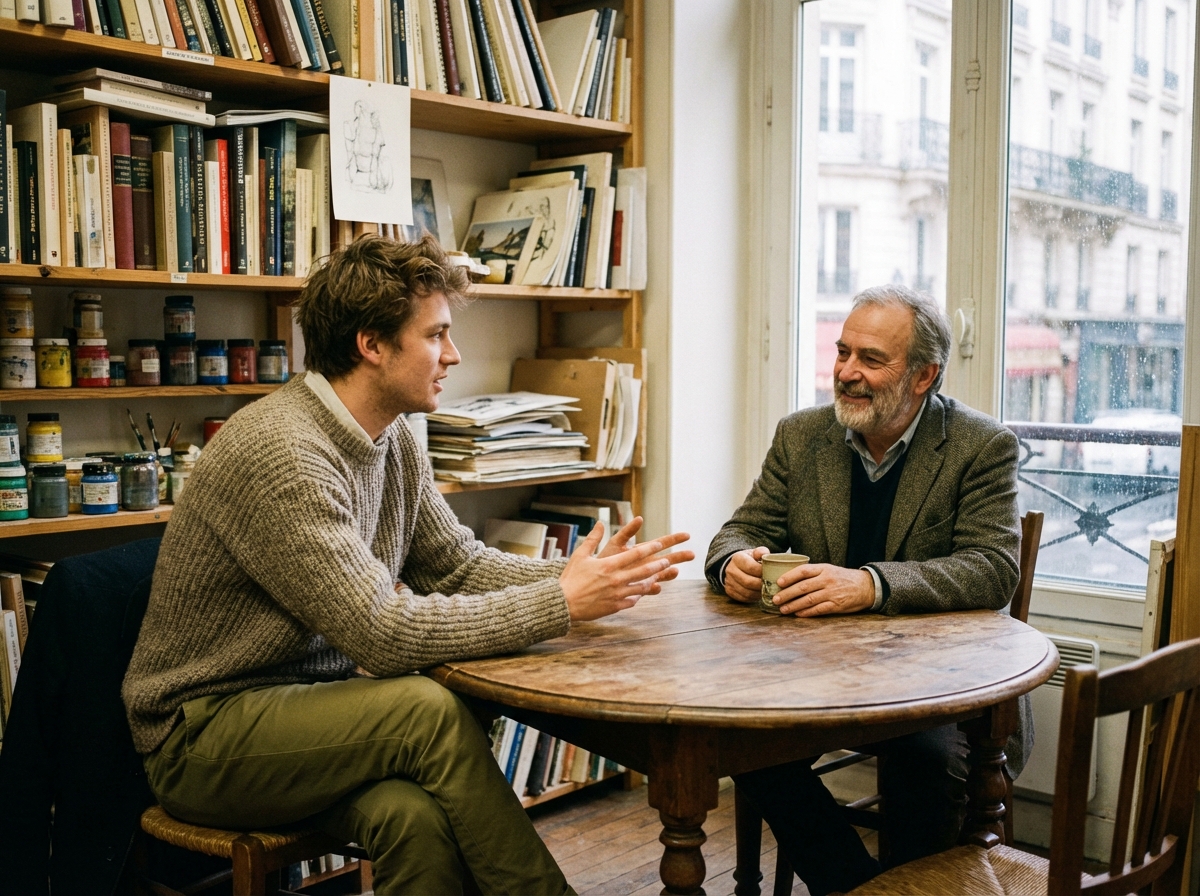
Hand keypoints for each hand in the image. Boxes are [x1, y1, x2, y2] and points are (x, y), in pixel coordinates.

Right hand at [559, 521, 693, 620]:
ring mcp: (617, 594)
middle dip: (658, 565)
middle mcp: (616, 579)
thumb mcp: (580, 554)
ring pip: (641, 587)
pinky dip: (638, 596)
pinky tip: (640, 594)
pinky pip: (632, 601)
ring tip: (658, 578)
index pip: (635, 554)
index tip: (661, 545)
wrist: (563, 602)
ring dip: (651, 581)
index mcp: (609, 565)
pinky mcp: (614, 606)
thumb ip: (593, 538)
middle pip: (643, 571)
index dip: (650, 549)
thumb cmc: (570, 577)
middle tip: (667, 561)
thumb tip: (600, 523)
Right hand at [723, 547, 769, 602]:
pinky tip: (759, 593)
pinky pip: (743, 598)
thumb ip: (761, 552)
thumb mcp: (755, 553)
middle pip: (748, 582)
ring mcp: (729, 582)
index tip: (771, 573)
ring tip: (766, 590)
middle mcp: (731, 570)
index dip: (762, 572)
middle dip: (761, 585)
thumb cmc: (750, 560)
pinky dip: (753, 598)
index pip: (751, 567)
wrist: (736, 567)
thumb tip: (763, 554)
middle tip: (771, 585)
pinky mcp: (730, 591)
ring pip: (746, 592)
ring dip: (758, 593)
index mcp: (737, 558)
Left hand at [772, 564, 874, 615]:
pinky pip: (818, 610)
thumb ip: (813, 573)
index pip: (803, 571)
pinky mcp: (836, 606)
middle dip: (787, 594)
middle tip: (775, 599)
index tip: (778, 582)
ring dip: (793, 605)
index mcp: (824, 569)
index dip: (789, 576)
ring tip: (783, 609)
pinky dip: (806, 612)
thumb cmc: (843, 578)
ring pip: (808, 600)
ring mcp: (832, 593)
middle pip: (803, 587)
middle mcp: (827, 580)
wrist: (866, 587)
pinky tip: (797, 614)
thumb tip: (789, 577)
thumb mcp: (829, 570)